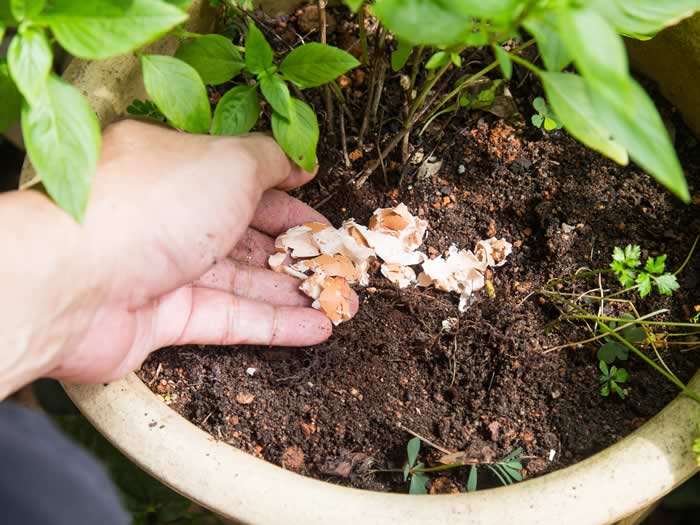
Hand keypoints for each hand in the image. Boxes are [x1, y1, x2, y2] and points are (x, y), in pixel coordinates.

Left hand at [6, 120, 356, 387]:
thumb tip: (298, 160)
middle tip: (342, 266)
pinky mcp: (164, 318)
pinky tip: (316, 328)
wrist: (70, 282)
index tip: (326, 219)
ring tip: (342, 302)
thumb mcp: (227, 164)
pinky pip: (230, 318)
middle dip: (299, 252)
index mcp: (177, 168)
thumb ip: (268, 160)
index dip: (290, 199)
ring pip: (244, 280)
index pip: (245, 181)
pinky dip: (273, 324)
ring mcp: (164, 269)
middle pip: (247, 235)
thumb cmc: (151, 207)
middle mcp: (169, 216)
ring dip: (295, 291)